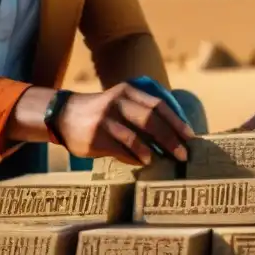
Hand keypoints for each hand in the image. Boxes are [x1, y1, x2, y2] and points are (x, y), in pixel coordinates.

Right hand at [55, 83, 194, 165]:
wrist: (64, 115)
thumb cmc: (101, 111)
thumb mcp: (120, 101)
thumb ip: (141, 111)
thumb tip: (171, 135)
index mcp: (128, 92)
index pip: (159, 105)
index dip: (176, 121)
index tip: (190, 136)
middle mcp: (118, 102)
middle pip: (150, 120)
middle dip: (170, 138)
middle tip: (182, 154)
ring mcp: (105, 120)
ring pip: (134, 136)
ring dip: (150, 150)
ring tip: (158, 160)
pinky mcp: (95, 137)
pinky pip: (119, 149)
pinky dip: (132, 157)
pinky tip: (140, 162)